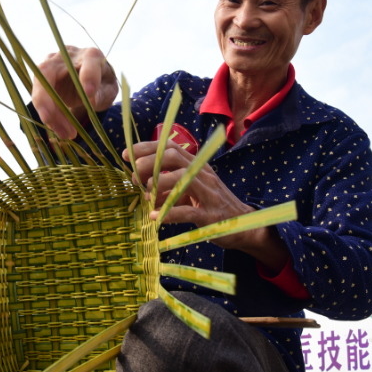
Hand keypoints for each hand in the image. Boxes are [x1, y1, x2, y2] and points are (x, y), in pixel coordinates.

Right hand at [33, 46, 117, 138]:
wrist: (91, 83)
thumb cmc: (102, 84)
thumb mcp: (109, 90)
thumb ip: (102, 93)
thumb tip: (91, 99)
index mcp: (91, 55)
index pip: (89, 60)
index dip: (88, 75)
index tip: (89, 93)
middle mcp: (67, 55)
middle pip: (48, 71)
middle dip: (45, 97)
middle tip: (48, 119)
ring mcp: (52, 66)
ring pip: (41, 86)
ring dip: (49, 112)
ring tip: (64, 133)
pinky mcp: (44, 79)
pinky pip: (41, 98)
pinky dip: (50, 116)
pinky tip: (60, 129)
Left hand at [124, 140, 288, 272]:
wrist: (244, 224)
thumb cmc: (213, 205)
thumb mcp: (191, 189)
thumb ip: (170, 186)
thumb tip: (144, 188)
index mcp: (196, 165)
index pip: (169, 146)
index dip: (147, 148)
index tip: (127, 155)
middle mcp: (202, 173)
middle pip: (171, 156)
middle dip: (148, 163)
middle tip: (135, 178)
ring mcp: (207, 193)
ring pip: (180, 178)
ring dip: (157, 186)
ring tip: (147, 197)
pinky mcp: (210, 215)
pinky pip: (186, 211)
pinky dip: (168, 213)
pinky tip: (154, 217)